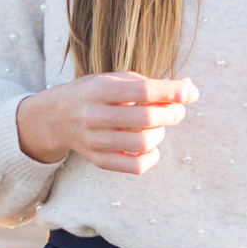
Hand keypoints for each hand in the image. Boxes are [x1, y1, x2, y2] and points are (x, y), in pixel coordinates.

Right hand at [16, 73, 195, 176]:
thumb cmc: (95, 94)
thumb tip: (189, 89)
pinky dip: (151, 157)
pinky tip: (151, 147)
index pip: (142, 90)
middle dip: (171, 114)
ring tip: (158, 127)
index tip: (190, 93)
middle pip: (145, 119)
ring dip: (160, 134)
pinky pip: (135, 167)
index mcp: (99, 89)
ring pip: (143, 144)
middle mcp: (94, 115)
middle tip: (177, 111)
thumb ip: (150, 84)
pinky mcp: (98, 160)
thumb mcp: (115, 80)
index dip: (171, 92)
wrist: (56, 117)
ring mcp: (95, 141)